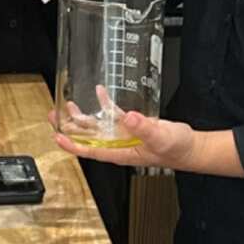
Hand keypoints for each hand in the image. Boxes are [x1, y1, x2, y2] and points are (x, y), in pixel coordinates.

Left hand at [50, 88, 196, 169]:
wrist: (189, 147)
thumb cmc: (176, 149)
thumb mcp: (160, 137)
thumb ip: (144, 128)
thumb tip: (129, 118)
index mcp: (120, 151)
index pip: (90, 150)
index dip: (72, 144)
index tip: (57, 137)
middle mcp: (118, 144)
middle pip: (87, 137)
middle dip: (69, 127)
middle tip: (54, 116)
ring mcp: (124, 134)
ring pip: (97, 126)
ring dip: (82, 116)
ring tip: (68, 105)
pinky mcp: (132, 124)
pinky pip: (113, 114)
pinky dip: (104, 103)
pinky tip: (99, 92)